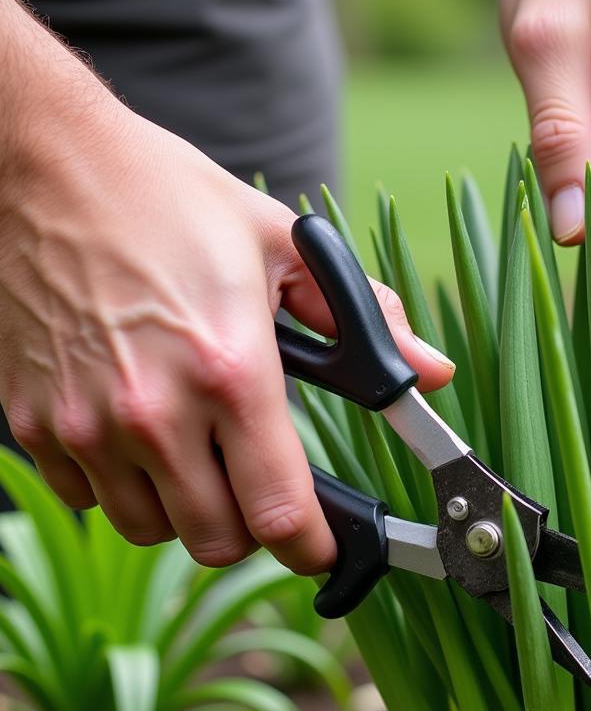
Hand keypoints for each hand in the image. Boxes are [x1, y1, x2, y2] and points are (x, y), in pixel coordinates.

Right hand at [0, 90, 453, 573]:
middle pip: (216, 542)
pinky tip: (136, 433)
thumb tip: (432, 372)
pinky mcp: (32, 422)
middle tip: (258, 484)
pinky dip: (119, 485)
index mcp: (231, 370)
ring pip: (149, 530)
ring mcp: (85, 423)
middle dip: (250, 528)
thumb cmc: (165, 198)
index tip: (321, 547)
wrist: (41, 163)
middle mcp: (154, 412)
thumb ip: (366, 318)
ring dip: (184, 509)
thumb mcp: (282, 246)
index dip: (311, 547)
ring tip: (197, 451)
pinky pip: (87, 500)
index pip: (279, 514)